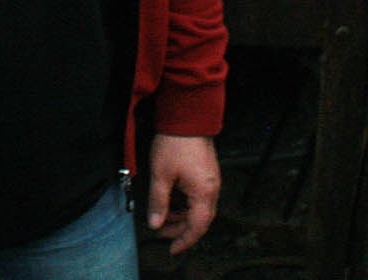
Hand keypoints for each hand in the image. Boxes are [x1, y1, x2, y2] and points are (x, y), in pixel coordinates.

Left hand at [146, 134, 219, 254]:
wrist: (187, 117)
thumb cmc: (175, 143)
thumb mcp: (160, 175)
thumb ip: (158, 202)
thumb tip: (155, 223)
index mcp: (203, 193)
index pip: (197, 227)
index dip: (184, 241)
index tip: (172, 249)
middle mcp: (212, 189)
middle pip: (199, 220)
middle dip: (180, 229)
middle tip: (161, 233)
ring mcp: (211, 181)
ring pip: (198, 208)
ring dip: (182, 216)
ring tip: (163, 217)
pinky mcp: (206, 173)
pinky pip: (199, 196)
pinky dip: (185, 204)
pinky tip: (171, 201)